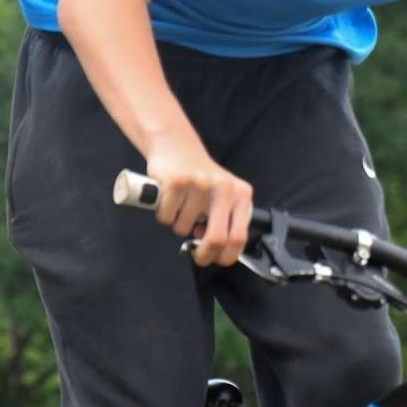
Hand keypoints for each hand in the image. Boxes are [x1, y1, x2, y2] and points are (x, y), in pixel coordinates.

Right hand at [145, 138, 253, 267]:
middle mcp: (224, 188)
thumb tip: (214, 249)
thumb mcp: (224, 196)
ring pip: (184, 228)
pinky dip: (164, 215)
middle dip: (204, 255)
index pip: (239, 236)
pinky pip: (167, 217)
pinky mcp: (176, 182)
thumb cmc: (201, 179)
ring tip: (181, 207)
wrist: (177, 146)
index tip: (217, 259)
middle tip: (197, 255)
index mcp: (241, 194)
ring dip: (179, 225)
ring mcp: (200, 184)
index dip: (227, 256)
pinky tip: (169, 199)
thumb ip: (225, 220)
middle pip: (217, 239)